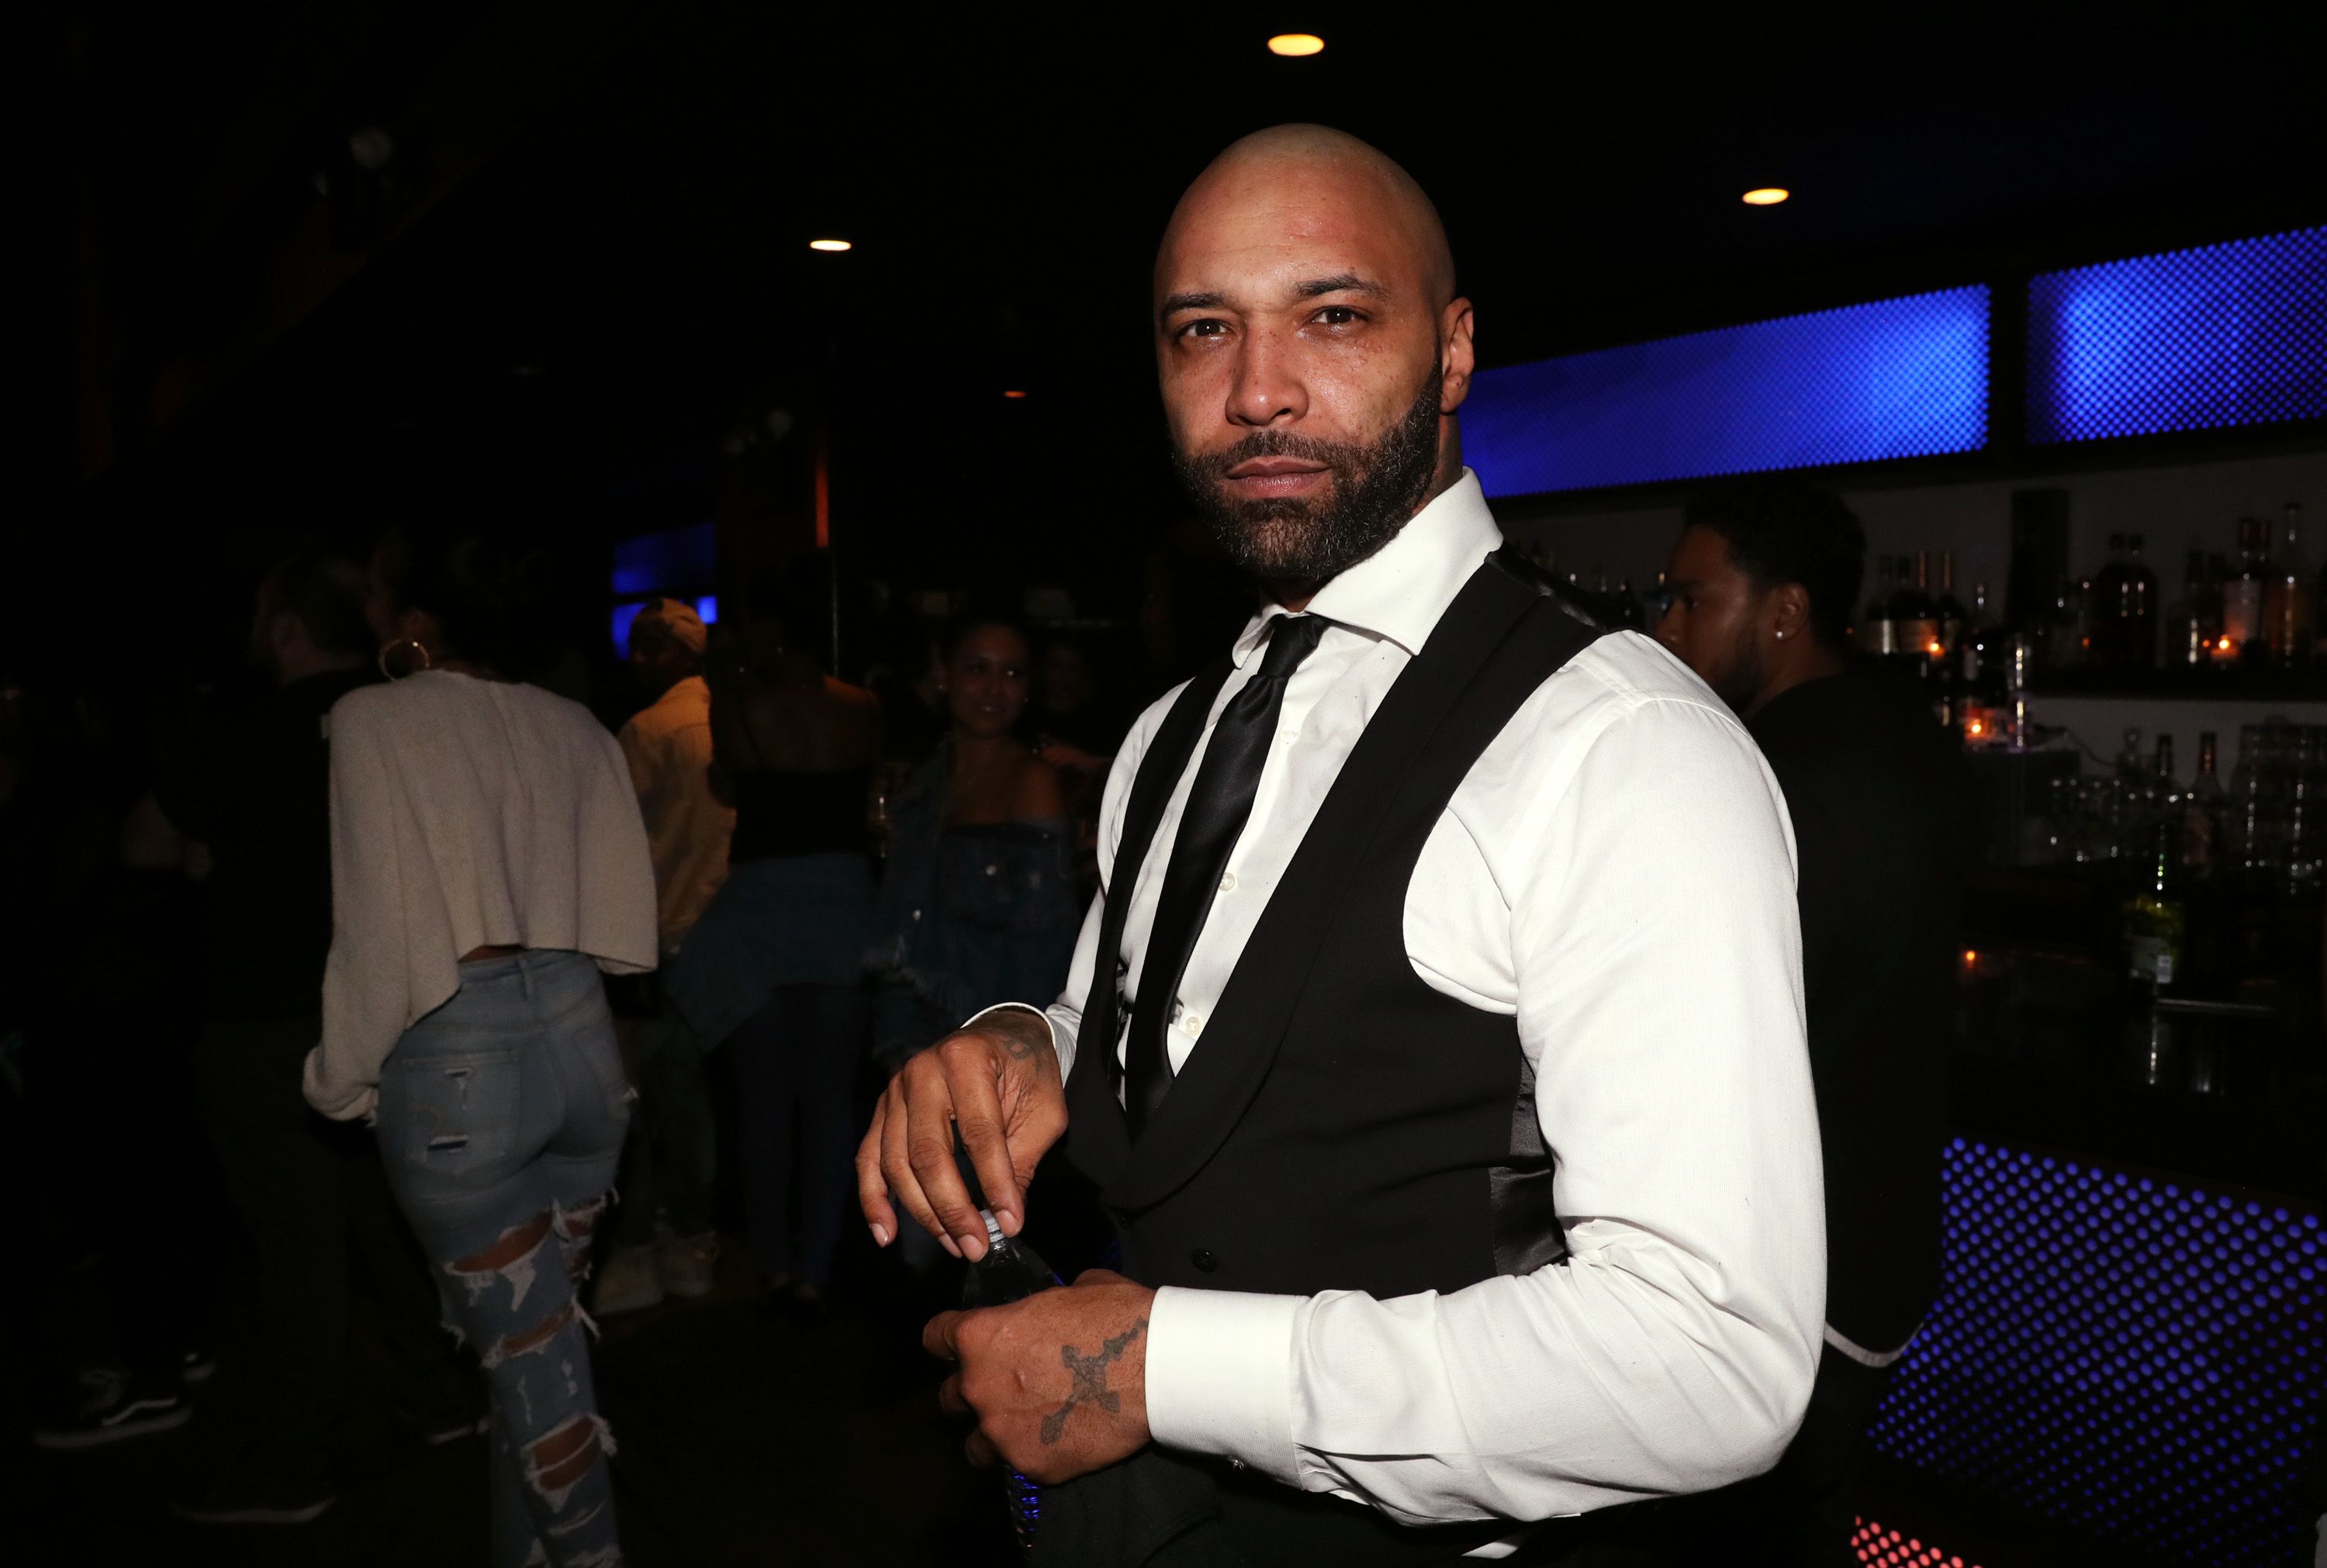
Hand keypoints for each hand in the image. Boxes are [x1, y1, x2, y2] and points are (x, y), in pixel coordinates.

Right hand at [857, 1007, 1064, 1260]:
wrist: (1003, 1036)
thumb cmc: (1027, 1073)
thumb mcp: (1043, 1110)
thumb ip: (1022, 1159)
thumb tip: (1003, 1219)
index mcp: (967, 1060)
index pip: (979, 1134)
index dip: (994, 1183)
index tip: (1010, 1224)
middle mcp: (922, 1071)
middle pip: (929, 1154)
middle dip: (952, 1208)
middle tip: (976, 1246)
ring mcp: (895, 1090)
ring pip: (896, 1163)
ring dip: (922, 1213)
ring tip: (953, 1245)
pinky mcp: (883, 1109)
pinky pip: (868, 1159)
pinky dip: (874, 1199)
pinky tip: (886, 1234)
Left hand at [928, 1269, 1154, 1483]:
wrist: (1155, 1368)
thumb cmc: (1115, 1319)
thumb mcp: (1071, 1291)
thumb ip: (1038, 1309)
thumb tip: (1043, 1314)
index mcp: (981, 1336)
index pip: (934, 1338)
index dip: (947, 1341)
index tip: (958, 1346)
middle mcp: (979, 1386)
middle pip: (950, 1396)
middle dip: (973, 1392)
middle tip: (1004, 1389)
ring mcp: (1002, 1432)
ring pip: (974, 1444)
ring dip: (992, 1434)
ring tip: (1022, 1428)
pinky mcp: (1032, 1465)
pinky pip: (1017, 1465)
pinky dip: (1031, 1455)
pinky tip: (1057, 1442)